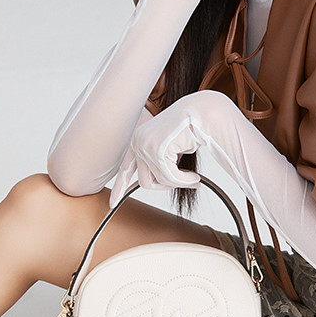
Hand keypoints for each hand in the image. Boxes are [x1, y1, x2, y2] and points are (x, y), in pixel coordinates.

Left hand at [109, 91, 225, 206]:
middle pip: (144, 182)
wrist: (202, 113)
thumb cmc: (190, 129)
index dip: (120, 187)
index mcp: (138, 139)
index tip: (112, 203)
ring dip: (177, 183)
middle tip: (185, 182)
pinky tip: (195, 176)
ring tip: (192, 178)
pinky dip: (184, 180)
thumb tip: (160, 182)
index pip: (126, 168)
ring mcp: (145, 145)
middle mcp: (137, 141)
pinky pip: (169, 177)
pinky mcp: (155, 150)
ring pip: (156, 182)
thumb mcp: (170, 148)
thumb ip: (160, 162)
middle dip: (166, 186)